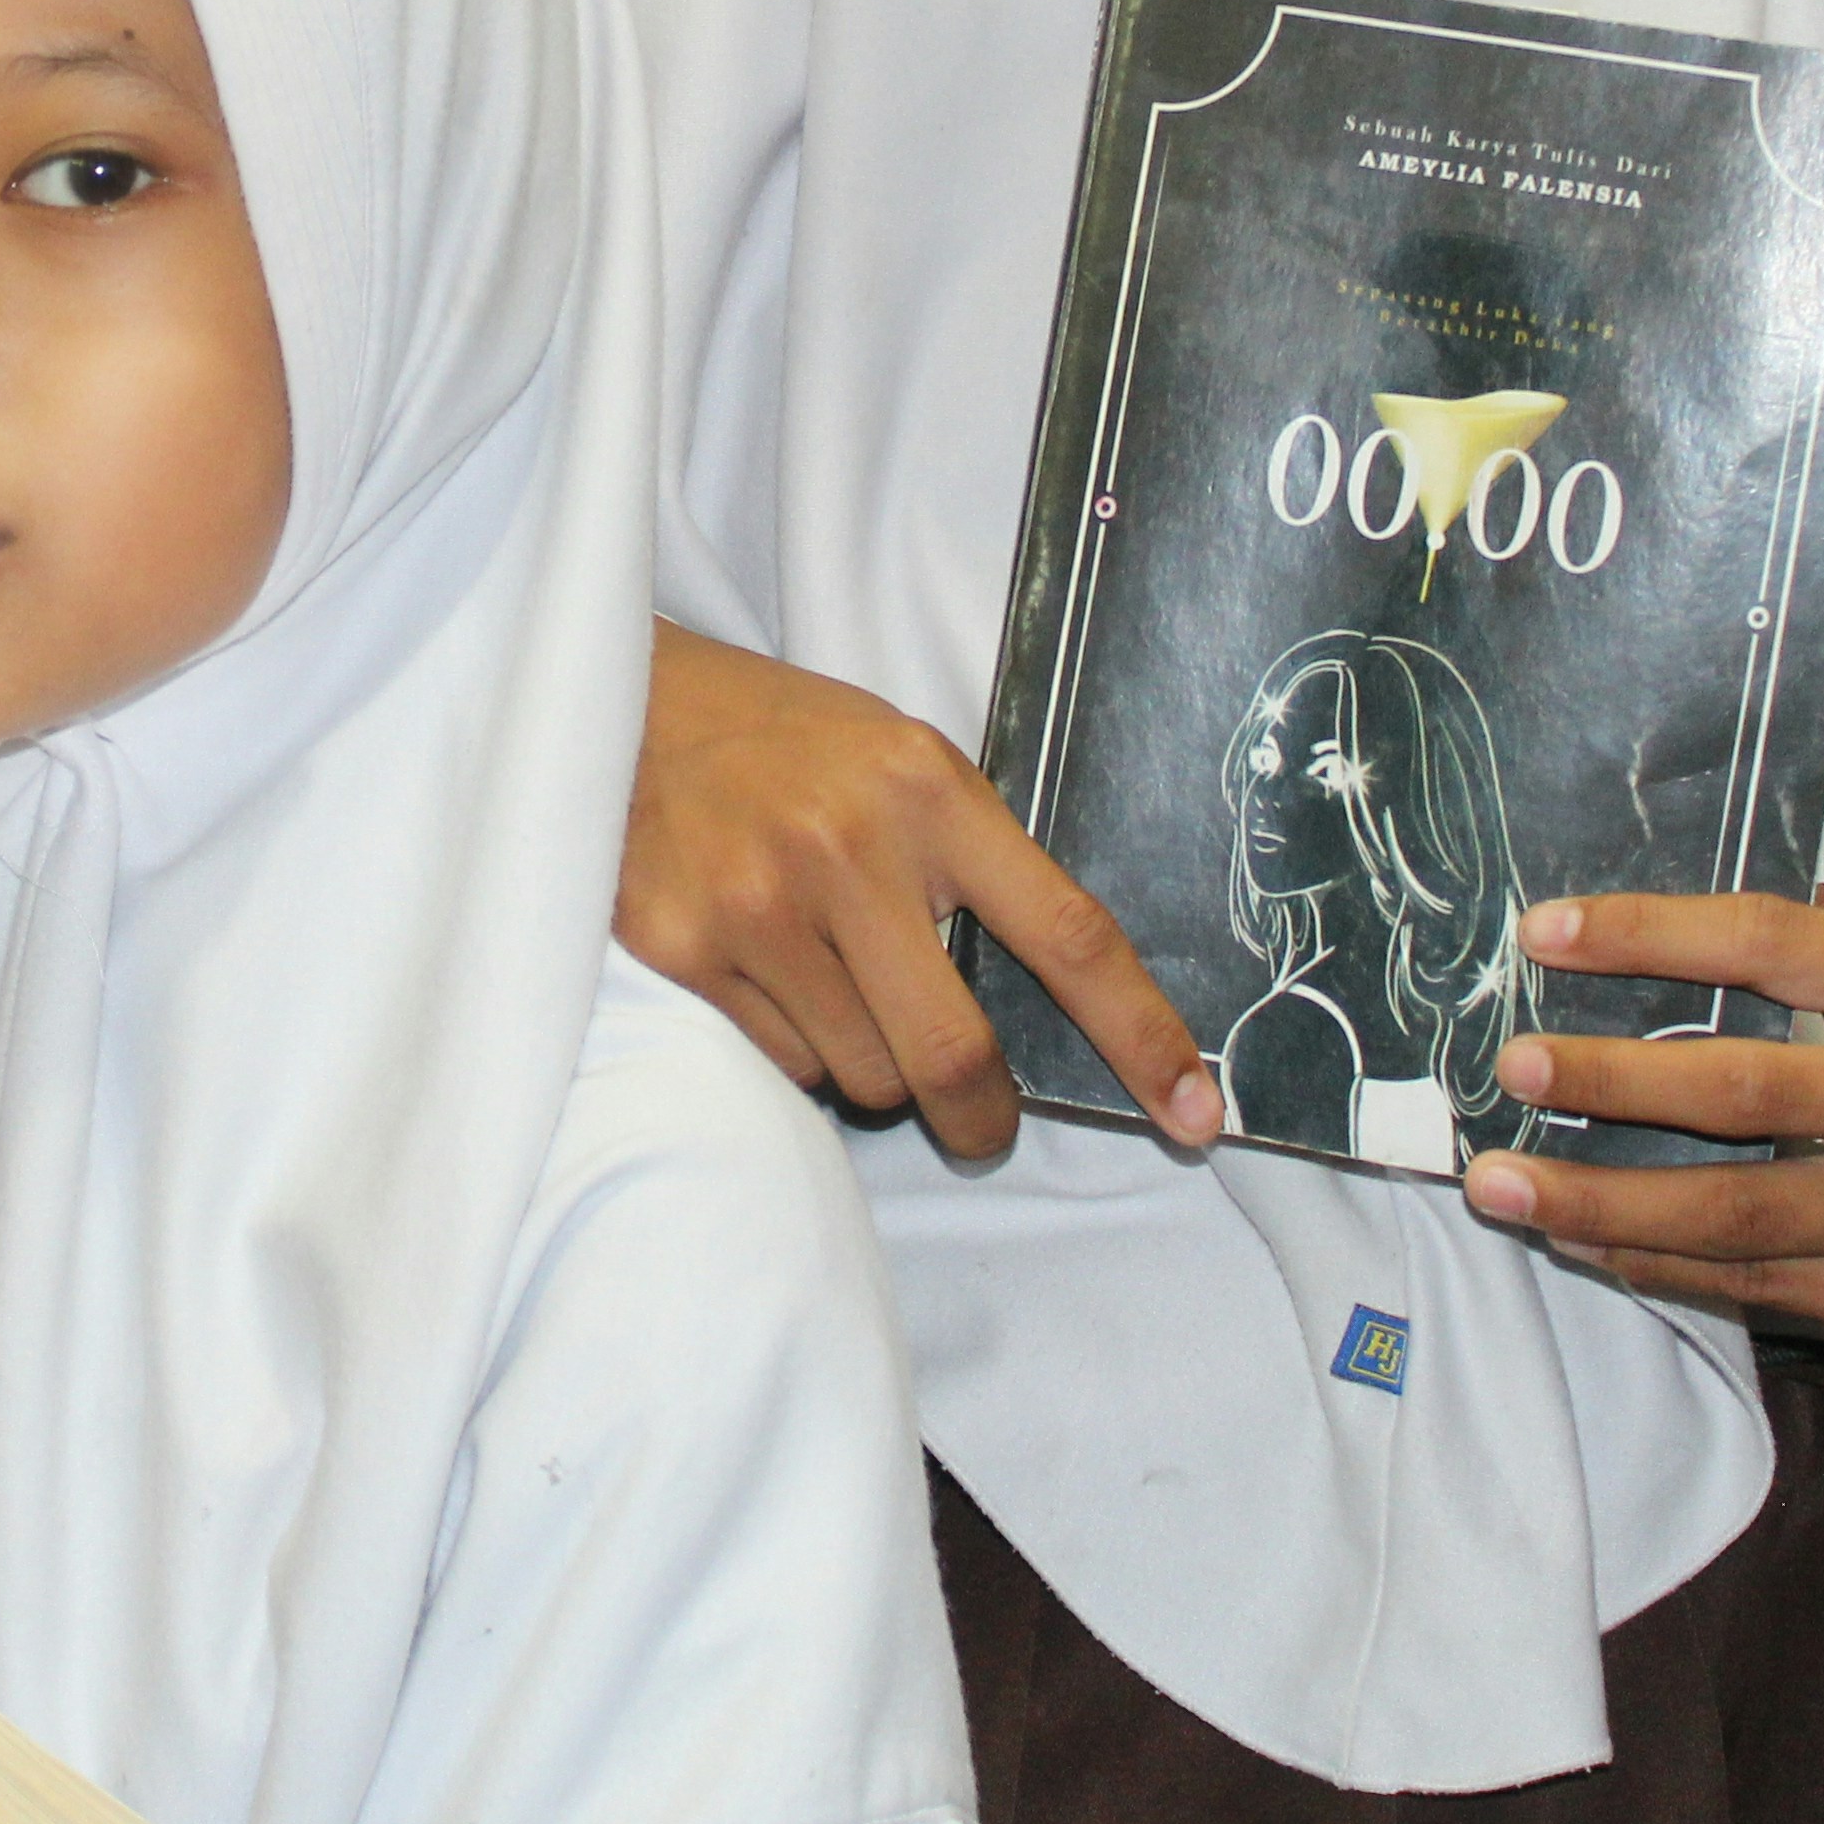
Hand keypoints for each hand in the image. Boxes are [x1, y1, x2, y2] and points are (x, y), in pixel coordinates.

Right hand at [619, 619, 1221, 1159]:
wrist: (624, 702)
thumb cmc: (786, 740)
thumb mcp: (901, 764)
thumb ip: (970, 862)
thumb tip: (1046, 1007)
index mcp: (929, 792)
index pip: (1070, 935)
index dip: (1143, 1037)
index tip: (1199, 1112)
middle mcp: (848, 850)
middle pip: (956, 1054)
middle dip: (983, 1117)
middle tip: (981, 1122)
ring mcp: (760, 906)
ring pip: (867, 1077)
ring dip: (876, 1070)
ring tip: (839, 990)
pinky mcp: (686, 952)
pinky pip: (787, 1066)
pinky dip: (803, 1052)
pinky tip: (775, 977)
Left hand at [1458, 881, 1823, 1352]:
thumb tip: (1677, 925)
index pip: (1776, 944)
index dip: (1652, 936)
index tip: (1546, 933)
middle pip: (1747, 1092)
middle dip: (1612, 1083)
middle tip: (1514, 1068)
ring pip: (1743, 1215)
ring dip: (1605, 1203)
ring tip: (1504, 1186)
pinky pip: (1769, 1288)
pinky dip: (1666, 1268)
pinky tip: (1590, 1242)